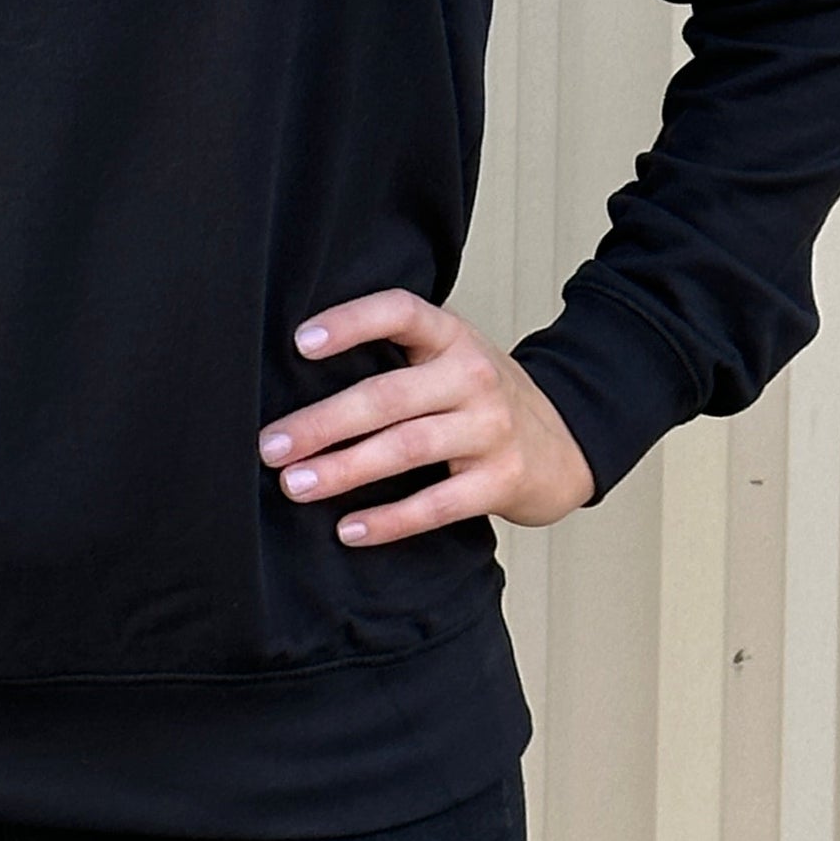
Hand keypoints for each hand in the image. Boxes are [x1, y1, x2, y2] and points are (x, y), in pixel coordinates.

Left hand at [257, 288, 595, 535]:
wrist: (568, 441)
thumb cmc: (483, 399)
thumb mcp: (450, 359)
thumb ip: (396, 359)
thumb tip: (296, 382)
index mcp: (452, 337)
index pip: (399, 312)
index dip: (351, 322)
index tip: (300, 343)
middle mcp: (473, 376)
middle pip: (388, 395)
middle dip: (323, 422)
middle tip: (271, 446)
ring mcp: (492, 429)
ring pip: (407, 448)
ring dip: (344, 469)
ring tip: (295, 485)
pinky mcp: (502, 481)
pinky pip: (437, 504)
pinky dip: (390, 520)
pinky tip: (349, 528)